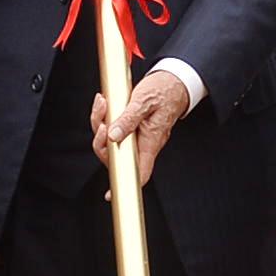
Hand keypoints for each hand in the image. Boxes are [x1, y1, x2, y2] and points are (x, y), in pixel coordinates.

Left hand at [96, 62, 198, 184]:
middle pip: (116, 155)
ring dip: (101, 123)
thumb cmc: (164, 91)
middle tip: (102, 121)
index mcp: (151, 141)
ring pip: (111, 140)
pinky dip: (105, 117)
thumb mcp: (144, 101)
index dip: (125, 184)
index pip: (139, 171)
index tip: (110, 194)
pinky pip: (113, 129)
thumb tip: (113, 136)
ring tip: (103, 104)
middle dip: (101, 140)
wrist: (174, 81)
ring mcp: (137, 135)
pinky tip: (104, 104)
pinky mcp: (131, 127)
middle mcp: (143, 142)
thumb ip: (129, 118)